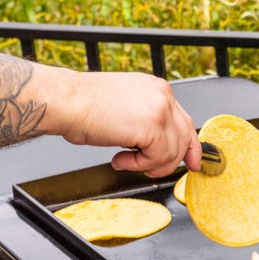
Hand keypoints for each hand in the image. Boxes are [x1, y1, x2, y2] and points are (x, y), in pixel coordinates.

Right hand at [46, 69, 201, 177]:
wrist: (65, 101)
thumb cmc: (83, 106)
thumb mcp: (126, 108)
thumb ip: (147, 121)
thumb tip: (158, 143)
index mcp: (156, 89)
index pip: (184, 120)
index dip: (190, 146)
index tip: (193, 162)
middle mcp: (162, 95)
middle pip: (184, 137)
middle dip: (173, 161)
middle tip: (151, 170)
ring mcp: (160, 110)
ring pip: (172, 152)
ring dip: (148, 164)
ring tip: (125, 160)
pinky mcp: (154, 127)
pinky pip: (158, 158)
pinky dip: (138, 165)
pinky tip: (120, 158)